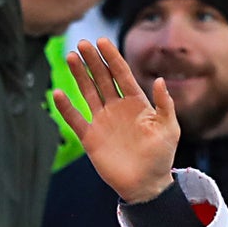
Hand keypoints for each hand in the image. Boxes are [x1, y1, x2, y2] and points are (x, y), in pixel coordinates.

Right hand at [54, 38, 179, 204]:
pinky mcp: (91, 137)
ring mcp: (102, 121)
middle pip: (102, 78)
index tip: (102, 41)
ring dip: (79, 75)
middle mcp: (117, 108)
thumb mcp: (169, 129)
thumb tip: (160, 79)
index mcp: (136, 103)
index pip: (122, 74)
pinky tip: (58, 93)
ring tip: (70, 56)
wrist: (146, 185)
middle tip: (82, 44)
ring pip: (88, 92)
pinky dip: (66, 107)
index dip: (112, 57)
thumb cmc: (161, 157)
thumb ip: (165, 104)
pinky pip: (75, 119)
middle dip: (93, 61)